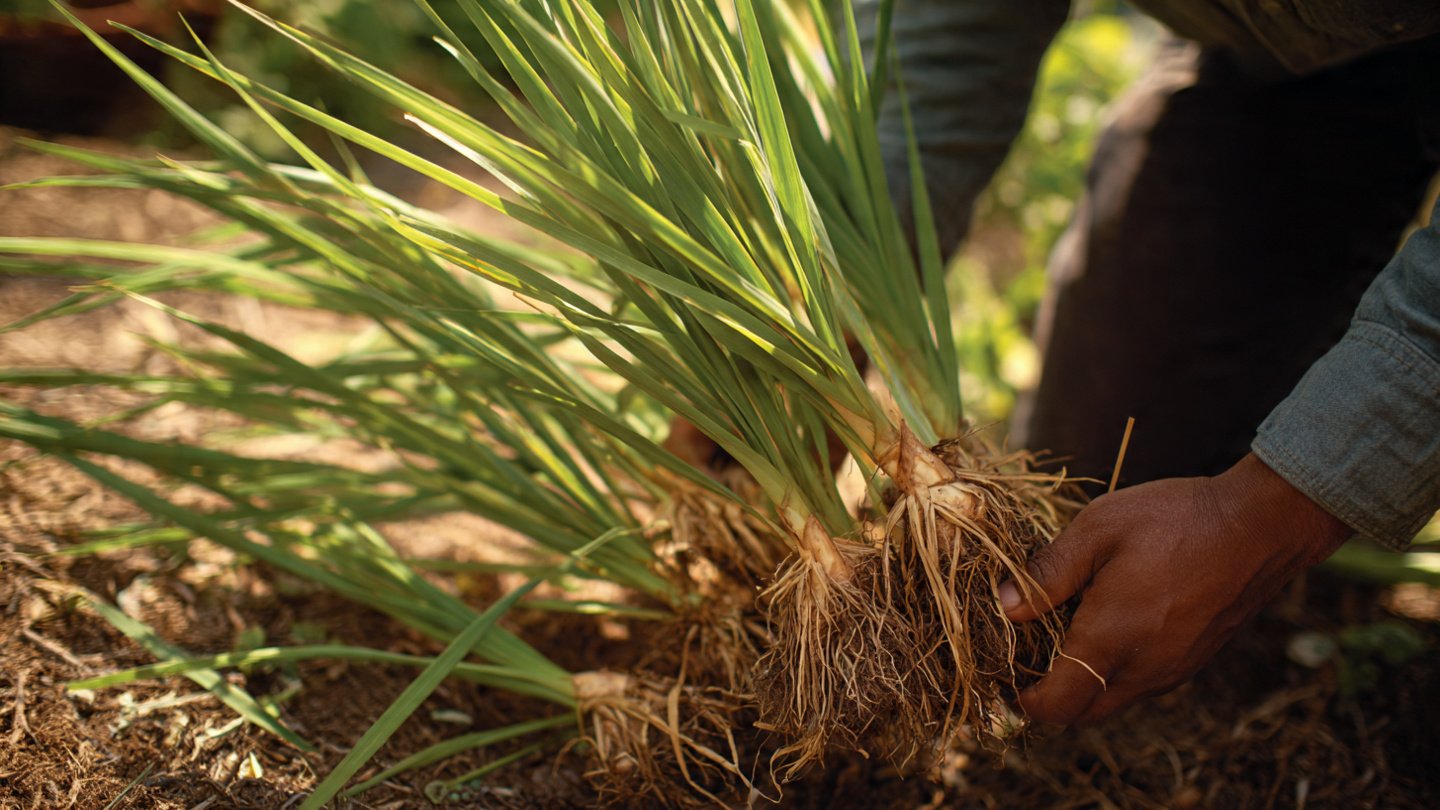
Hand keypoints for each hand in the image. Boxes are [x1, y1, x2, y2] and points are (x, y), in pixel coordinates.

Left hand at [997, 452, 1352, 724]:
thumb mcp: (1098, 530)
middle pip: (1082, 713)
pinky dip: (1113, 672)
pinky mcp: (1193, 660)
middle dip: (1048, 698)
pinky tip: (1105, 626)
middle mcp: (1143, 668)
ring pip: (1112, 700)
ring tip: (1061, 635)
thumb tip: (1006, 609)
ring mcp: (1173, 669)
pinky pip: (1141, 683)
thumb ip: (1048, 574)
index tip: (1004, 672)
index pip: (1056, 705)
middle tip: (1026, 655)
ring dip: (1082, 685)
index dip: (1023, 698)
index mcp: (1111, 639)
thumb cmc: (1176, 520)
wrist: (1262, 525)